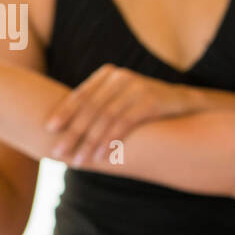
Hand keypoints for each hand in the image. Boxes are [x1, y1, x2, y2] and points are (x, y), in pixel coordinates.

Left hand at [45, 65, 201, 165]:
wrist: (185, 104)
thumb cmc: (146, 106)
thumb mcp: (122, 100)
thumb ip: (100, 105)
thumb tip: (68, 127)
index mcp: (108, 74)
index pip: (81, 94)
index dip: (63, 112)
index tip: (49, 129)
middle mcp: (120, 77)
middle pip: (90, 108)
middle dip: (73, 132)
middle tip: (59, 151)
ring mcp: (137, 87)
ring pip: (105, 117)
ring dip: (89, 141)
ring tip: (79, 160)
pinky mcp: (151, 100)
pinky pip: (125, 123)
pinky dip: (111, 140)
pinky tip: (101, 155)